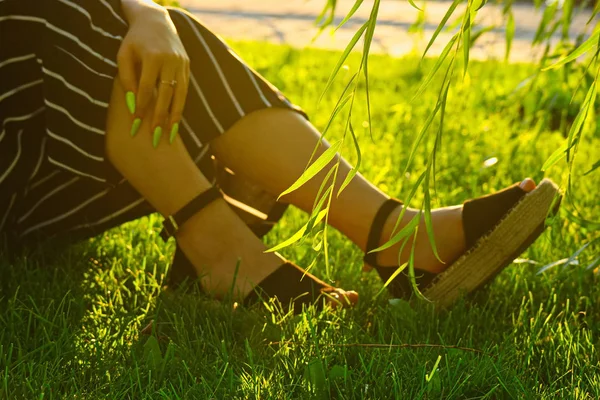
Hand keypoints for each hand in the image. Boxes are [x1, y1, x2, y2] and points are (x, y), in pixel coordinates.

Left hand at [117, 4, 189, 146]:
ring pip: (180, 95)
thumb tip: (132, 105)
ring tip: (170, 135)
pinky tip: (175, 121)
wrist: (155, 20)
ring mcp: (182, 64)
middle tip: (155, 138)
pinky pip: (185, 90)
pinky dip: (180, 106)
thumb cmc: (134, 40)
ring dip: (175, 117)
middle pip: (166, 95)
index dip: (141, 109)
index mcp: (153, 56)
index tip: (136, 126)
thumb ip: (126, 79)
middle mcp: (171, 61)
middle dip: (160, 118)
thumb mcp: (124, 55)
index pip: (146, 89)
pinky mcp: (188, 66)